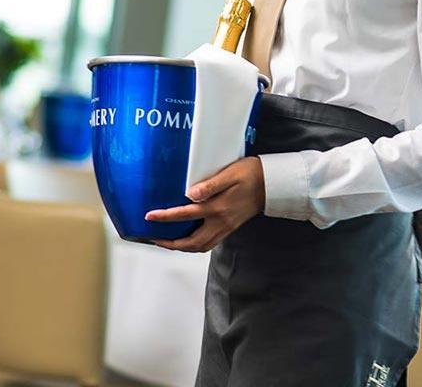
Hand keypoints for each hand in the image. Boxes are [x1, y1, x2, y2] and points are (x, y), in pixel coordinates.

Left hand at [145, 157, 265, 251]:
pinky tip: (187, 238)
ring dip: (181, 247)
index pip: (185, 215)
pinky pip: (208, 243)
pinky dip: (194, 244)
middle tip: (153, 238)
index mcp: (218, 208)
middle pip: (191, 242)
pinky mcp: (229, 228)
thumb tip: (189, 194)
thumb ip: (209, 185)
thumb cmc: (251, 174)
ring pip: (200, 246)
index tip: (149, 216)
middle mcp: (221, 222)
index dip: (165, 217)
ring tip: (167, 242)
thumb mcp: (230, 174)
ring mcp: (226, 227)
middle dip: (170, 244)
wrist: (272, 184)